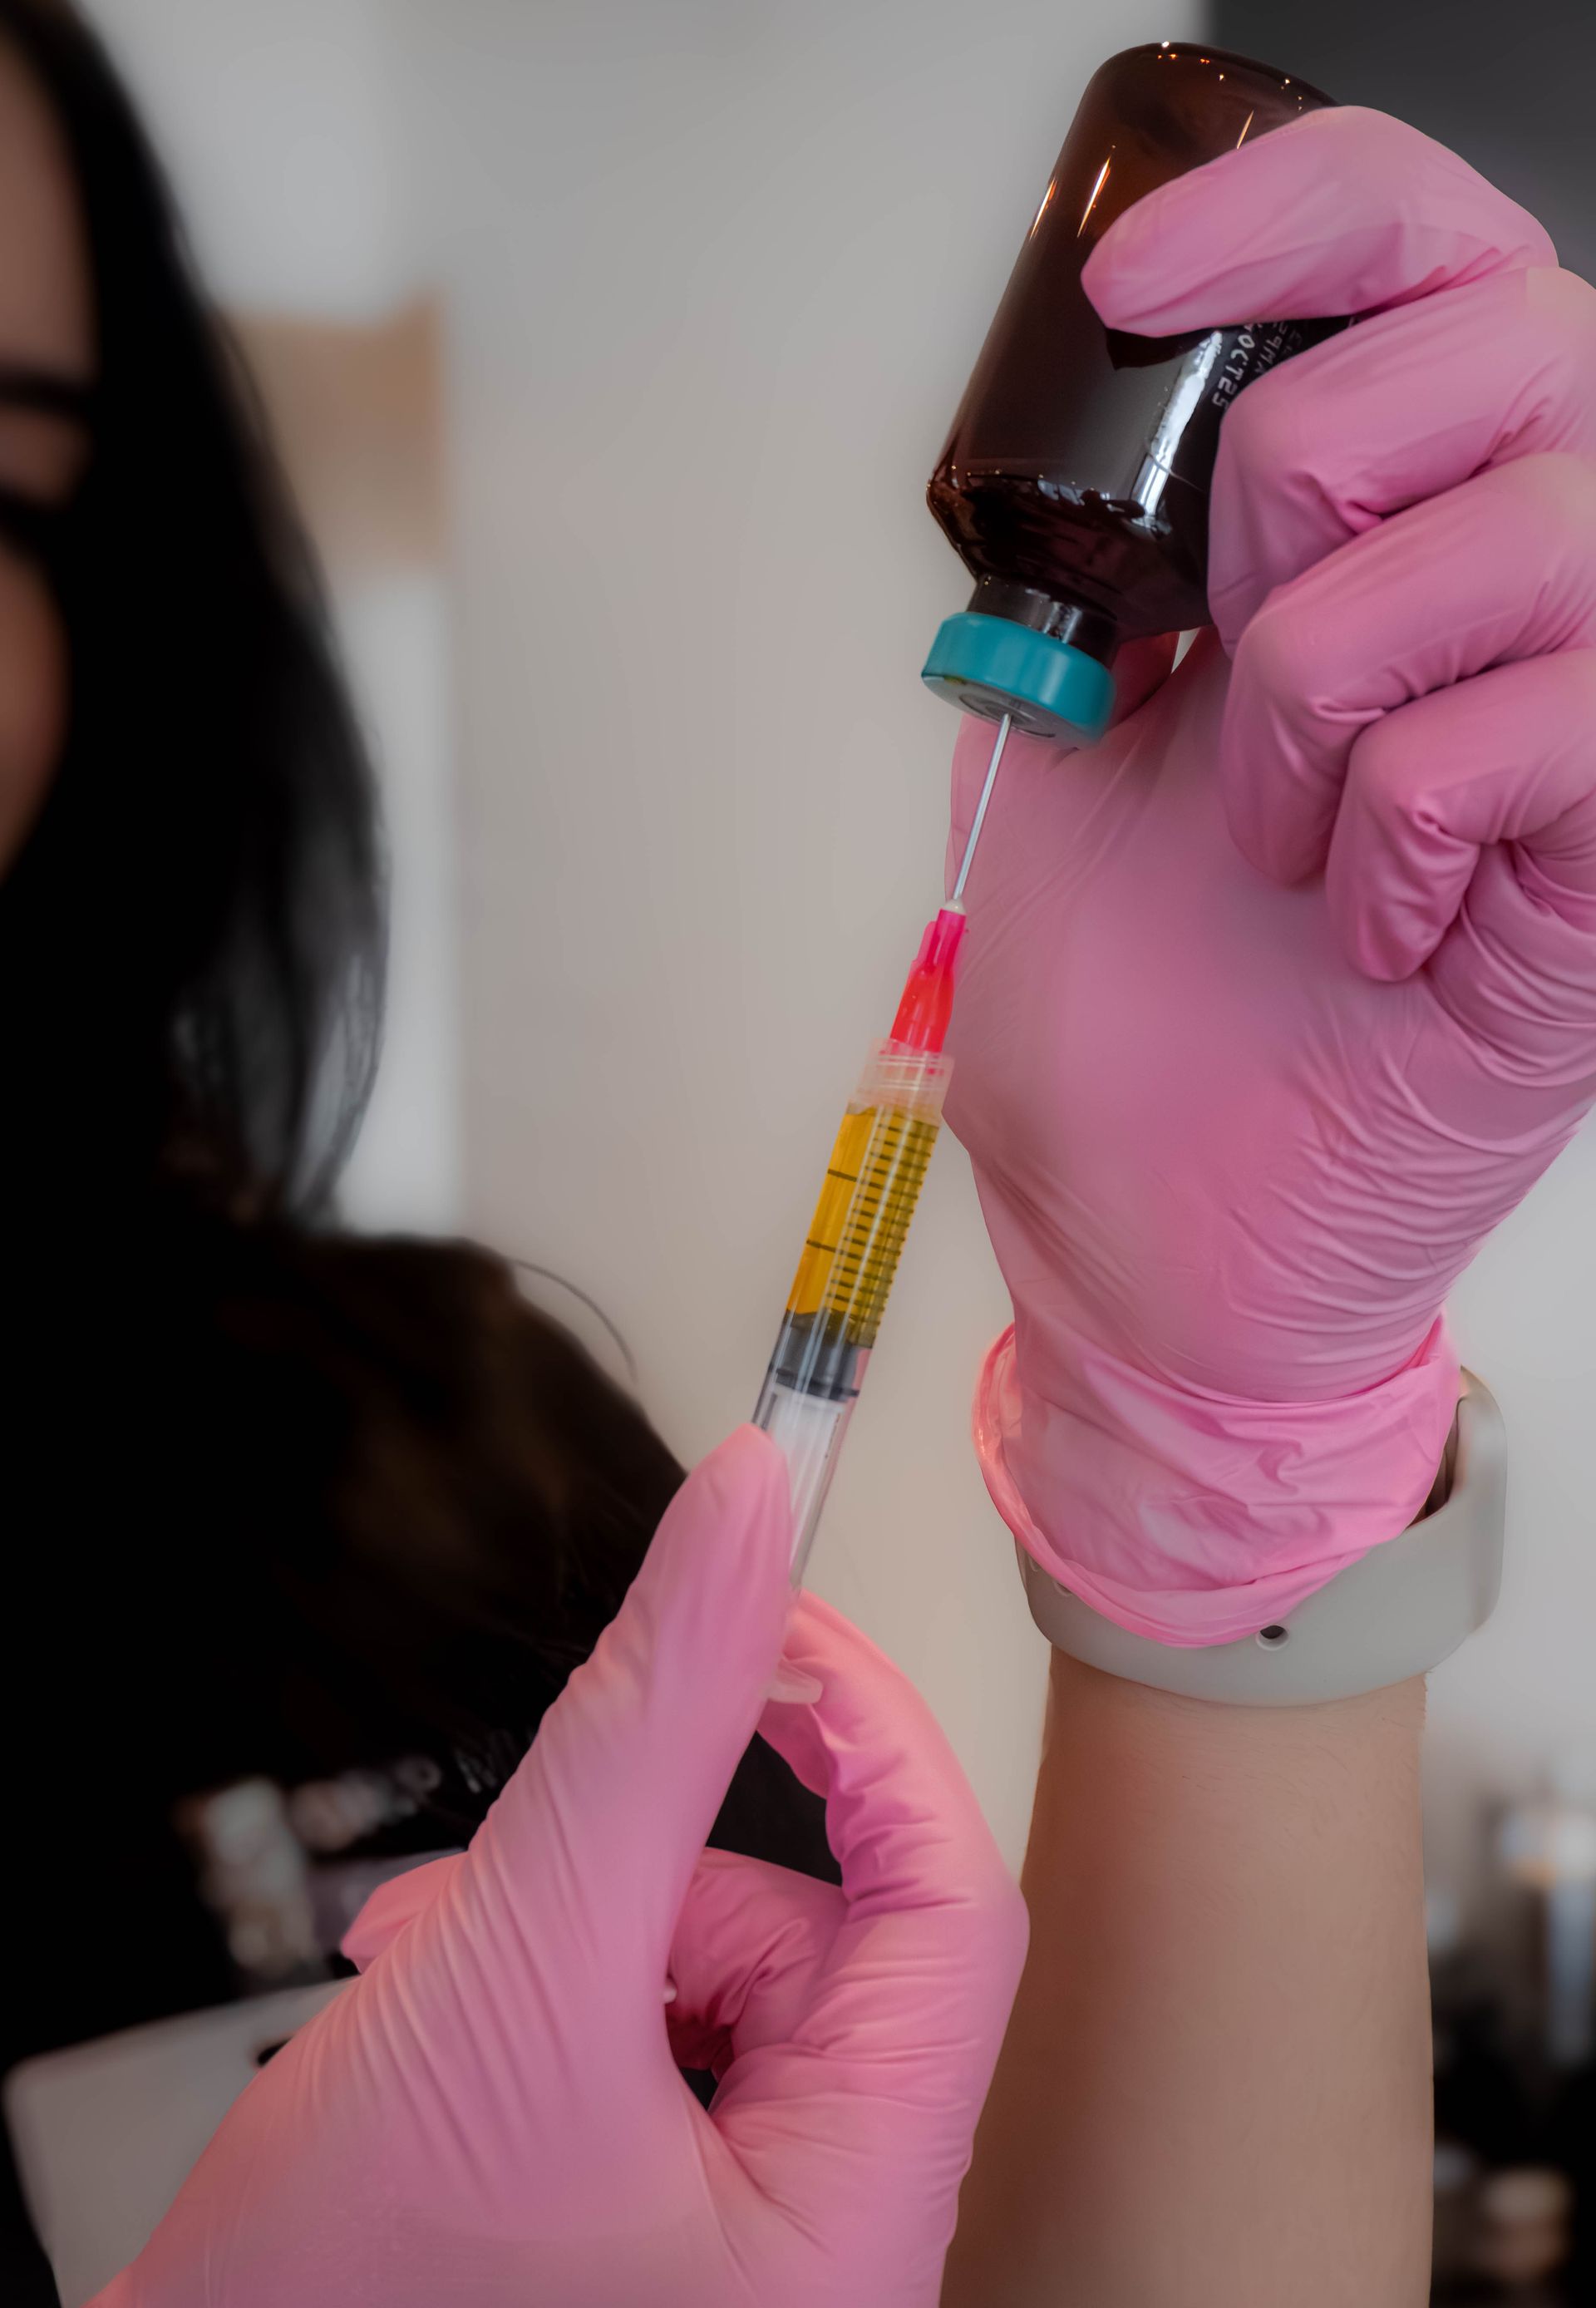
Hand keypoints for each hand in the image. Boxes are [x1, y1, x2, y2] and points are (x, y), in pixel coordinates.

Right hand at [97, 1428, 1024, 2307]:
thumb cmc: (341, 2294)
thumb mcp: (523, 1955)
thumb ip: (648, 1722)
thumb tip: (748, 1514)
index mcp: (851, 2228)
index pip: (954, 1913)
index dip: (872, 1741)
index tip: (776, 1630)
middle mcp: (821, 2247)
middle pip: (818, 1942)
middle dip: (648, 1866)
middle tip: (517, 1872)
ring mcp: (738, 2243)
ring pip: (719, 1972)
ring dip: (575, 1919)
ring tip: (437, 1960)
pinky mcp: (653, 2222)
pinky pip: (654, 2032)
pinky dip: (551, 1980)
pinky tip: (445, 1997)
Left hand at [945, 107, 1595, 1642]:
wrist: (1158, 1242)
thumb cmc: (1127, 1022)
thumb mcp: (1066, 747)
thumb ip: (1108, 570)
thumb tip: (1098, 431)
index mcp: (1389, 540)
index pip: (1427, 253)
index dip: (1297, 213)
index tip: (1129, 292)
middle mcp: (1523, 594)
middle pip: (1501, 337)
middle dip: (1298, 491)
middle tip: (1230, 668)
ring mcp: (1591, 723)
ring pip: (1527, 529)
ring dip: (1332, 688)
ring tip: (1289, 834)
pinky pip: (1550, 723)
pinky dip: (1405, 823)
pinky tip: (1376, 924)